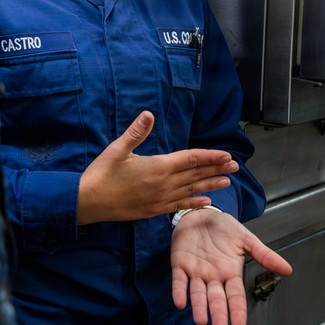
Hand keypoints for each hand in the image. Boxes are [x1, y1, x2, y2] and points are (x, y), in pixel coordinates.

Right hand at [76, 111, 238, 223]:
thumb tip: (148, 114)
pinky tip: (206, 202)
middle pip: (196, 174)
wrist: (89, 202)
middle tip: (235, 166)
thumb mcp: (117, 149)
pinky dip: (194, 202)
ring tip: (227, 181)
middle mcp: (164, 184)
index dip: (210, 156)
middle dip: (216, 169)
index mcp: (158, 167)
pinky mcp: (154, 210)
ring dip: (211, 185)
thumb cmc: (102, 173)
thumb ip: (136, 132)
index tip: (226, 155)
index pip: (191, 159)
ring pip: (192, 190)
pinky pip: (180, 205)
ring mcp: (160, 199)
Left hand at [171, 208, 292, 324]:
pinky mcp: (180, 263)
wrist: (200, 213)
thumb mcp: (246, 238)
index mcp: (230, 272)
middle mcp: (213, 276)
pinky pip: (179, 280)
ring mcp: (196, 271)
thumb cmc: (223, 227)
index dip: (237, 310)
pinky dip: (179, 291)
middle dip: (219, 315)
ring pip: (197, 293)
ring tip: (201, 321)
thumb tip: (287, 269)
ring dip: (199, 307)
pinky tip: (180, 302)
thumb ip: (264, 255)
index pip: (236, 296)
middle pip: (217, 299)